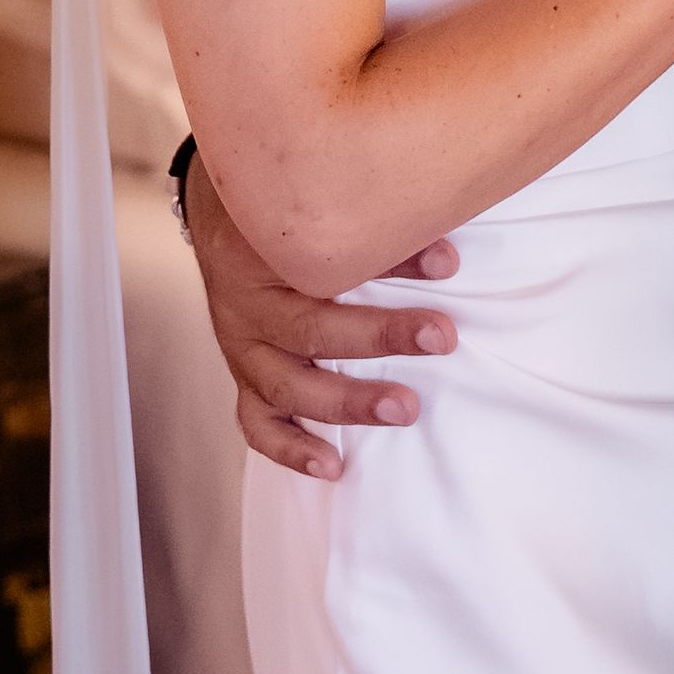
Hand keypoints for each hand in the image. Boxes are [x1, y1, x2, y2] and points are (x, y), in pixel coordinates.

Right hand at [187, 142, 458, 481]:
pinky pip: (258, 423)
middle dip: (380, 337)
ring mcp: (241, 347)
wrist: (225, 214)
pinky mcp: (245, 377)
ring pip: (287, 386)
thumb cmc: (284, 212)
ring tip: (404, 410)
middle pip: (310, 328)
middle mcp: (245, 306)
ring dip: (347, 401)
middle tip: (440, 338)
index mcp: (262, 253)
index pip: (325, 261)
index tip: (448, 266)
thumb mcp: (317, 206)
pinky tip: (331, 467)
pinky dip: (291, 448)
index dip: (392, 263)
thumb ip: (374, 232)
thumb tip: (446, 258)